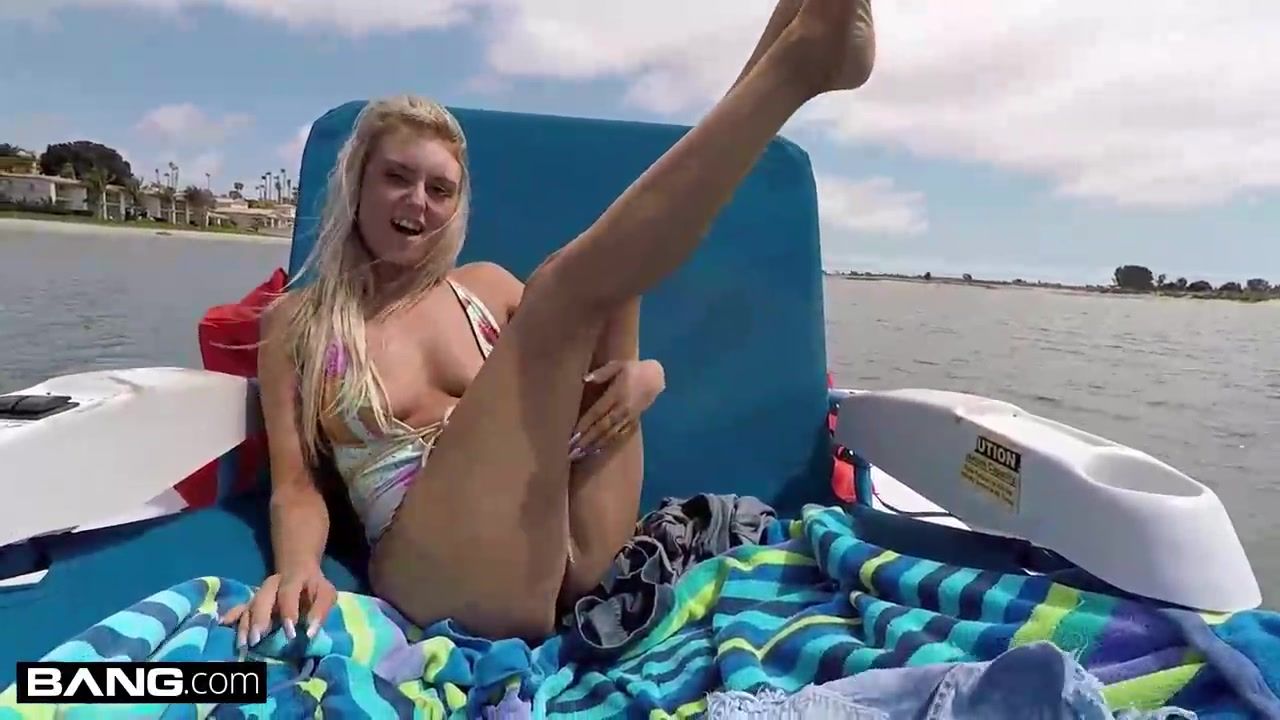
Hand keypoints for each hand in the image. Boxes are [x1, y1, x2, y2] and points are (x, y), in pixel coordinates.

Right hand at [220, 567, 335, 649]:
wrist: (299, 569)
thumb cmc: (314, 587)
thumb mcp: (326, 594)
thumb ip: (320, 611)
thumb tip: (310, 634)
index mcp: (293, 579)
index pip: (288, 594)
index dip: (289, 613)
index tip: (290, 633)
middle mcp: (272, 585)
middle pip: (262, 600)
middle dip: (259, 620)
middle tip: (257, 640)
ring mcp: (260, 593)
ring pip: (249, 607)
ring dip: (245, 625)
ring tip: (243, 643)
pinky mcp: (252, 601)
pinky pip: (240, 608)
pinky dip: (231, 616)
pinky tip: (222, 625)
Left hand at [571, 359, 664, 459]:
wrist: (655, 378)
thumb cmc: (633, 369)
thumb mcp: (617, 365)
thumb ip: (601, 373)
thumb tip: (585, 379)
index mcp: (616, 395)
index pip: (596, 413)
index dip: (584, 425)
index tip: (572, 435)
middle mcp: (621, 409)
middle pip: (601, 428)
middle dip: (586, 440)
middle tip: (571, 451)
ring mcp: (628, 418)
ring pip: (609, 435)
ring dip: (594, 445)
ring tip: (579, 454)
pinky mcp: (633, 422)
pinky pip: (619, 436)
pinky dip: (607, 444)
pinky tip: (595, 451)